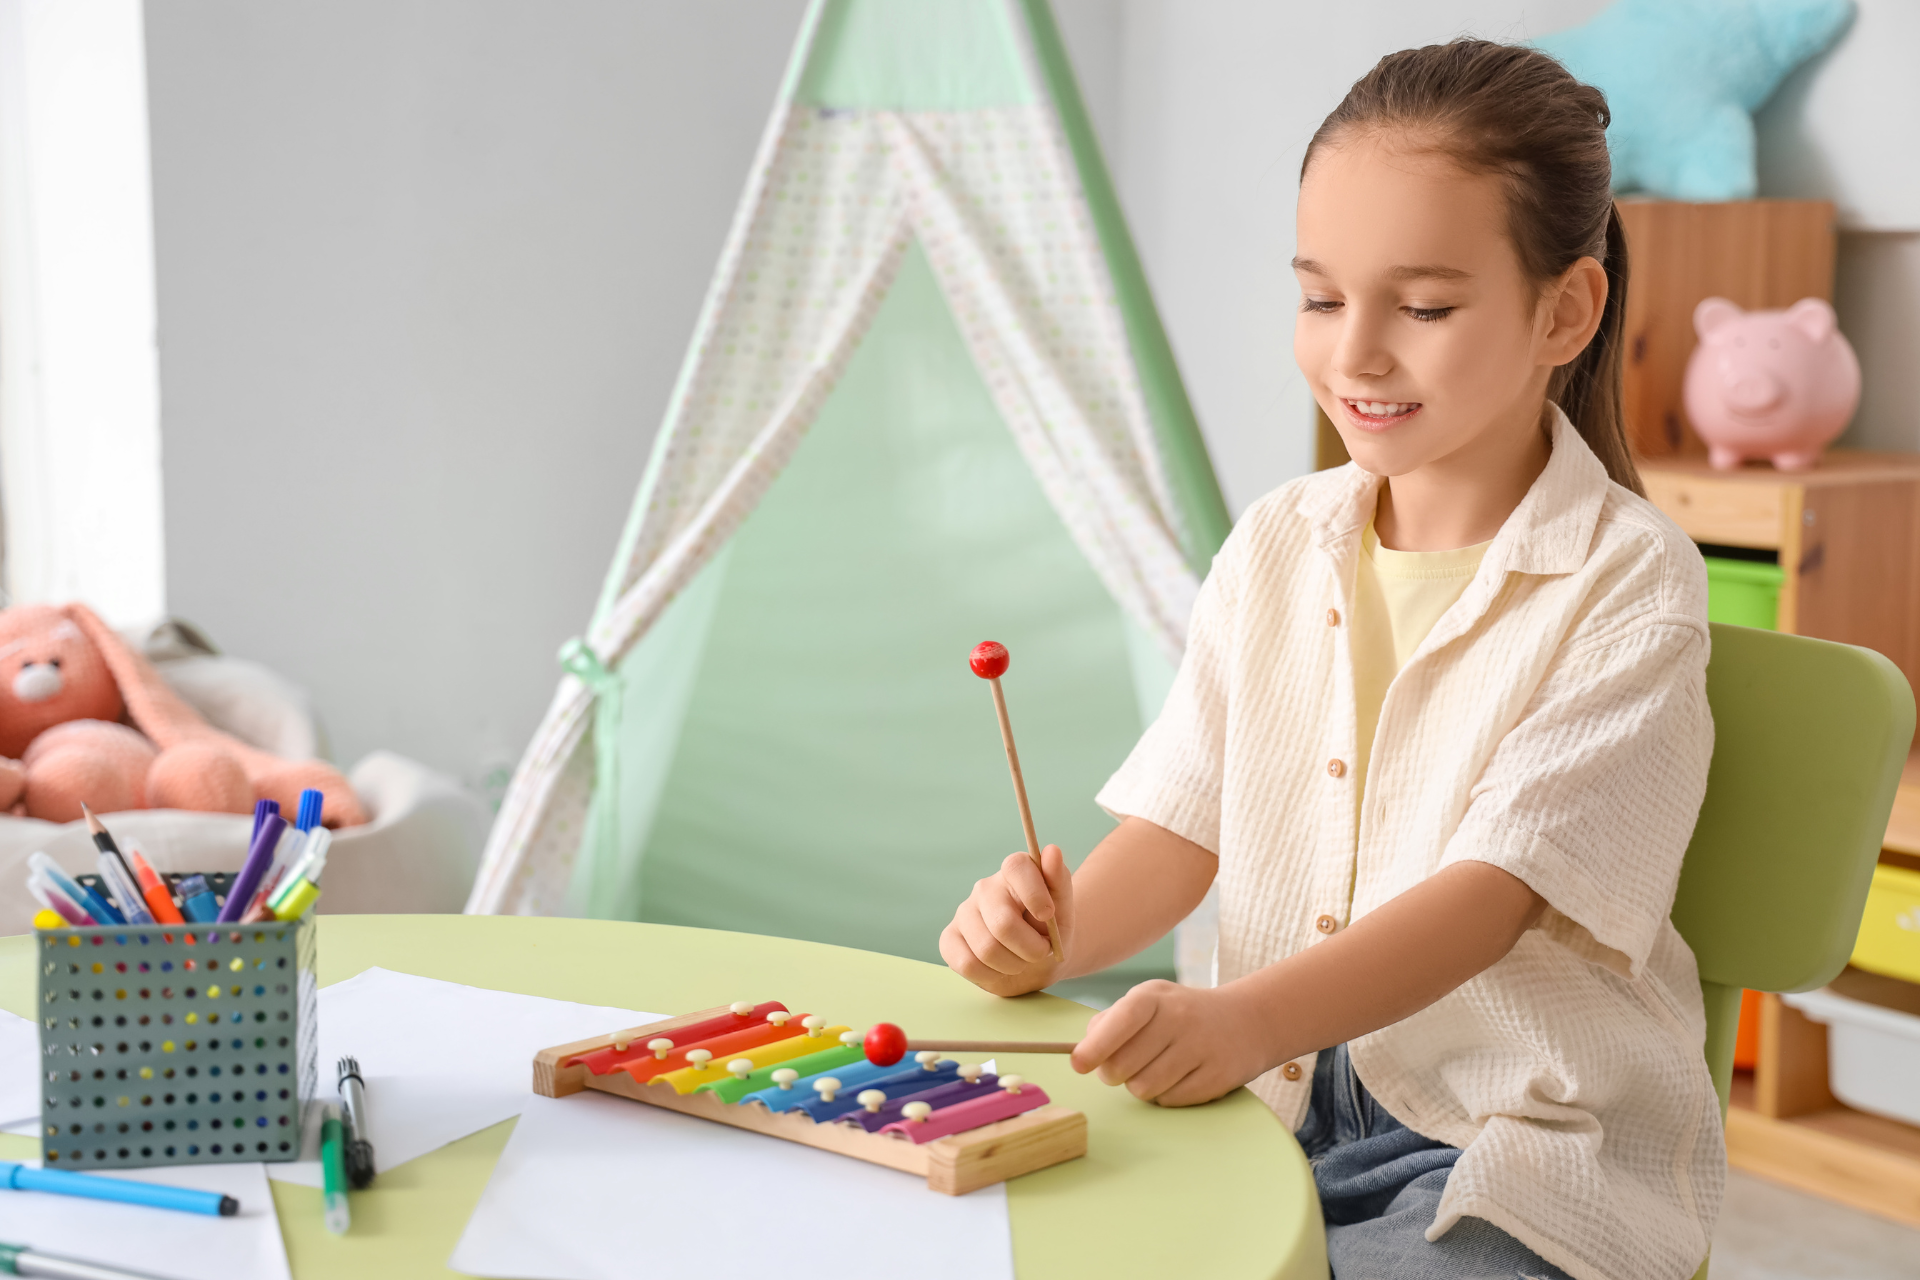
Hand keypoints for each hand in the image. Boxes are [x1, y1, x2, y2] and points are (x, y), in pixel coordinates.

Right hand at [940, 845, 1073, 996]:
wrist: (1039, 961)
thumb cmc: (1051, 932)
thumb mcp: (1064, 910)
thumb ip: (1059, 881)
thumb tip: (1052, 851)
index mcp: (1014, 873)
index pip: (1016, 866)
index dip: (1034, 893)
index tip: (1048, 916)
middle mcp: (985, 888)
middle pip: (1002, 922)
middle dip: (1030, 948)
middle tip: (1040, 952)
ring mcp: (964, 913)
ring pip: (985, 948)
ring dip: (1013, 965)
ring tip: (1021, 961)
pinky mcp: (949, 939)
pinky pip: (966, 963)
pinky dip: (990, 975)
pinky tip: (1000, 969)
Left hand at [1070, 979, 1270, 1106]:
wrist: (1245, 1021)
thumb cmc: (1180, 1013)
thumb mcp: (1148, 1000)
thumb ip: (1111, 1020)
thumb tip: (1083, 1050)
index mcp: (1155, 997)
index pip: (1121, 1021)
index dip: (1096, 1046)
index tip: (1078, 1064)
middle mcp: (1180, 1019)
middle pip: (1123, 1066)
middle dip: (1113, 1073)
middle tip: (1122, 1066)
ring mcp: (1201, 1048)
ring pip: (1144, 1088)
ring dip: (1140, 1085)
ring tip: (1155, 1068)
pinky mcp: (1217, 1077)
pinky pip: (1169, 1101)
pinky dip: (1165, 1095)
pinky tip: (1178, 1076)